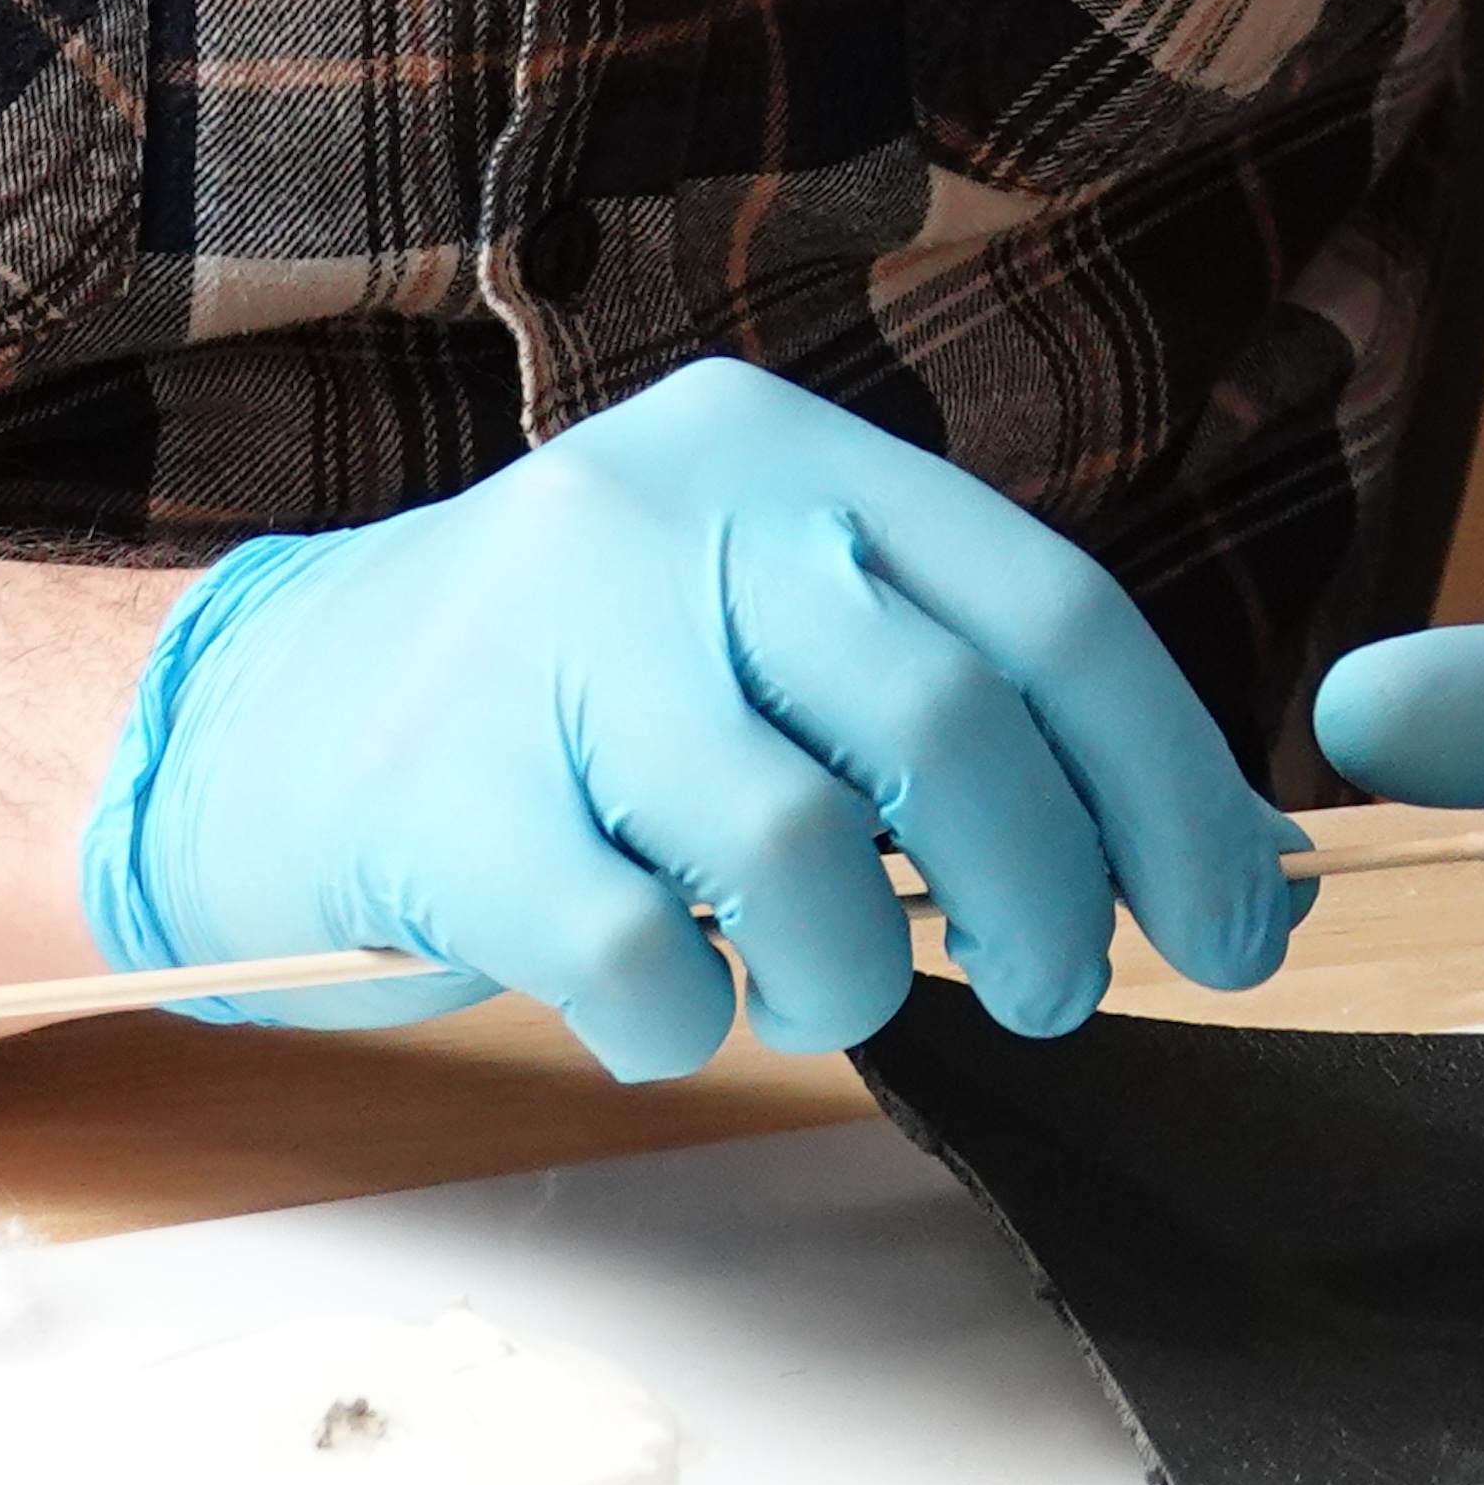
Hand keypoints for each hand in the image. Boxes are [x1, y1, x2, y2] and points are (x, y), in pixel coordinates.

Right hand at [82, 359, 1296, 1071]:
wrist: (247, 725)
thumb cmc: (566, 707)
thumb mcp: (753, 627)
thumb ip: (948, 699)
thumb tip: (1209, 858)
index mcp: (781, 457)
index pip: (1051, 613)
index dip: (1171, 787)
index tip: (1236, 923)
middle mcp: (667, 518)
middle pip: (950, 725)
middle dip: (1054, 899)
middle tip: (1063, 993)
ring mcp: (543, 651)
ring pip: (799, 850)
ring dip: (860, 976)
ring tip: (834, 997)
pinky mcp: (439, 804)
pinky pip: (639, 957)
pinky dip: (689, 1027)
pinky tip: (674, 1011)